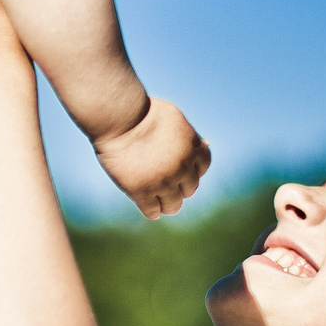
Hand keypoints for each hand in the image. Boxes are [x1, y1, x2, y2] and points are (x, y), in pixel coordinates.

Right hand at [94, 96, 209, 217]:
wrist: (119, 118)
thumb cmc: (143, 113)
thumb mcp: (174, 118)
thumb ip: (190, 135)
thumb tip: (207, 144)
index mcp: (192, 148)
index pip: (202, 168)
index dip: (191, 169)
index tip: (179, 169)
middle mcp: (182, 167)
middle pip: (189, 189)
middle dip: (178, 186)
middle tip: (164, 182)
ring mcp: (163, 181)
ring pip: (173, 206)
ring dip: (167, 203)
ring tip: (157, 198)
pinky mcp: (142, 191)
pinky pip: (153, 212)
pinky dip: (151, 210)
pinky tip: (145, 202)